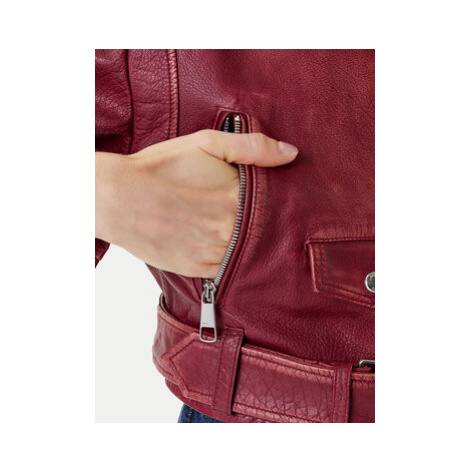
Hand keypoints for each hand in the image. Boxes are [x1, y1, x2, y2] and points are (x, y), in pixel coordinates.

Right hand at [95, 130, 297, 277]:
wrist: (116, 198)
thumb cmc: (160, 168)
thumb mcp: (204, 144)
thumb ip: (250, 147)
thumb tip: (290, 153)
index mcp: (234, 200)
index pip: (275, 206)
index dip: (277, 202)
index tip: (281, 199)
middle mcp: (227, 231)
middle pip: (263, 231)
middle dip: (264, 223)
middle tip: (257, 214)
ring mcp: (212, 254)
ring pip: (246, 253)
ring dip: (248, 243)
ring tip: (234, 227)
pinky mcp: (196, 269)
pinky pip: (226, 269)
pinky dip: (229, 258)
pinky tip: (219, 243)